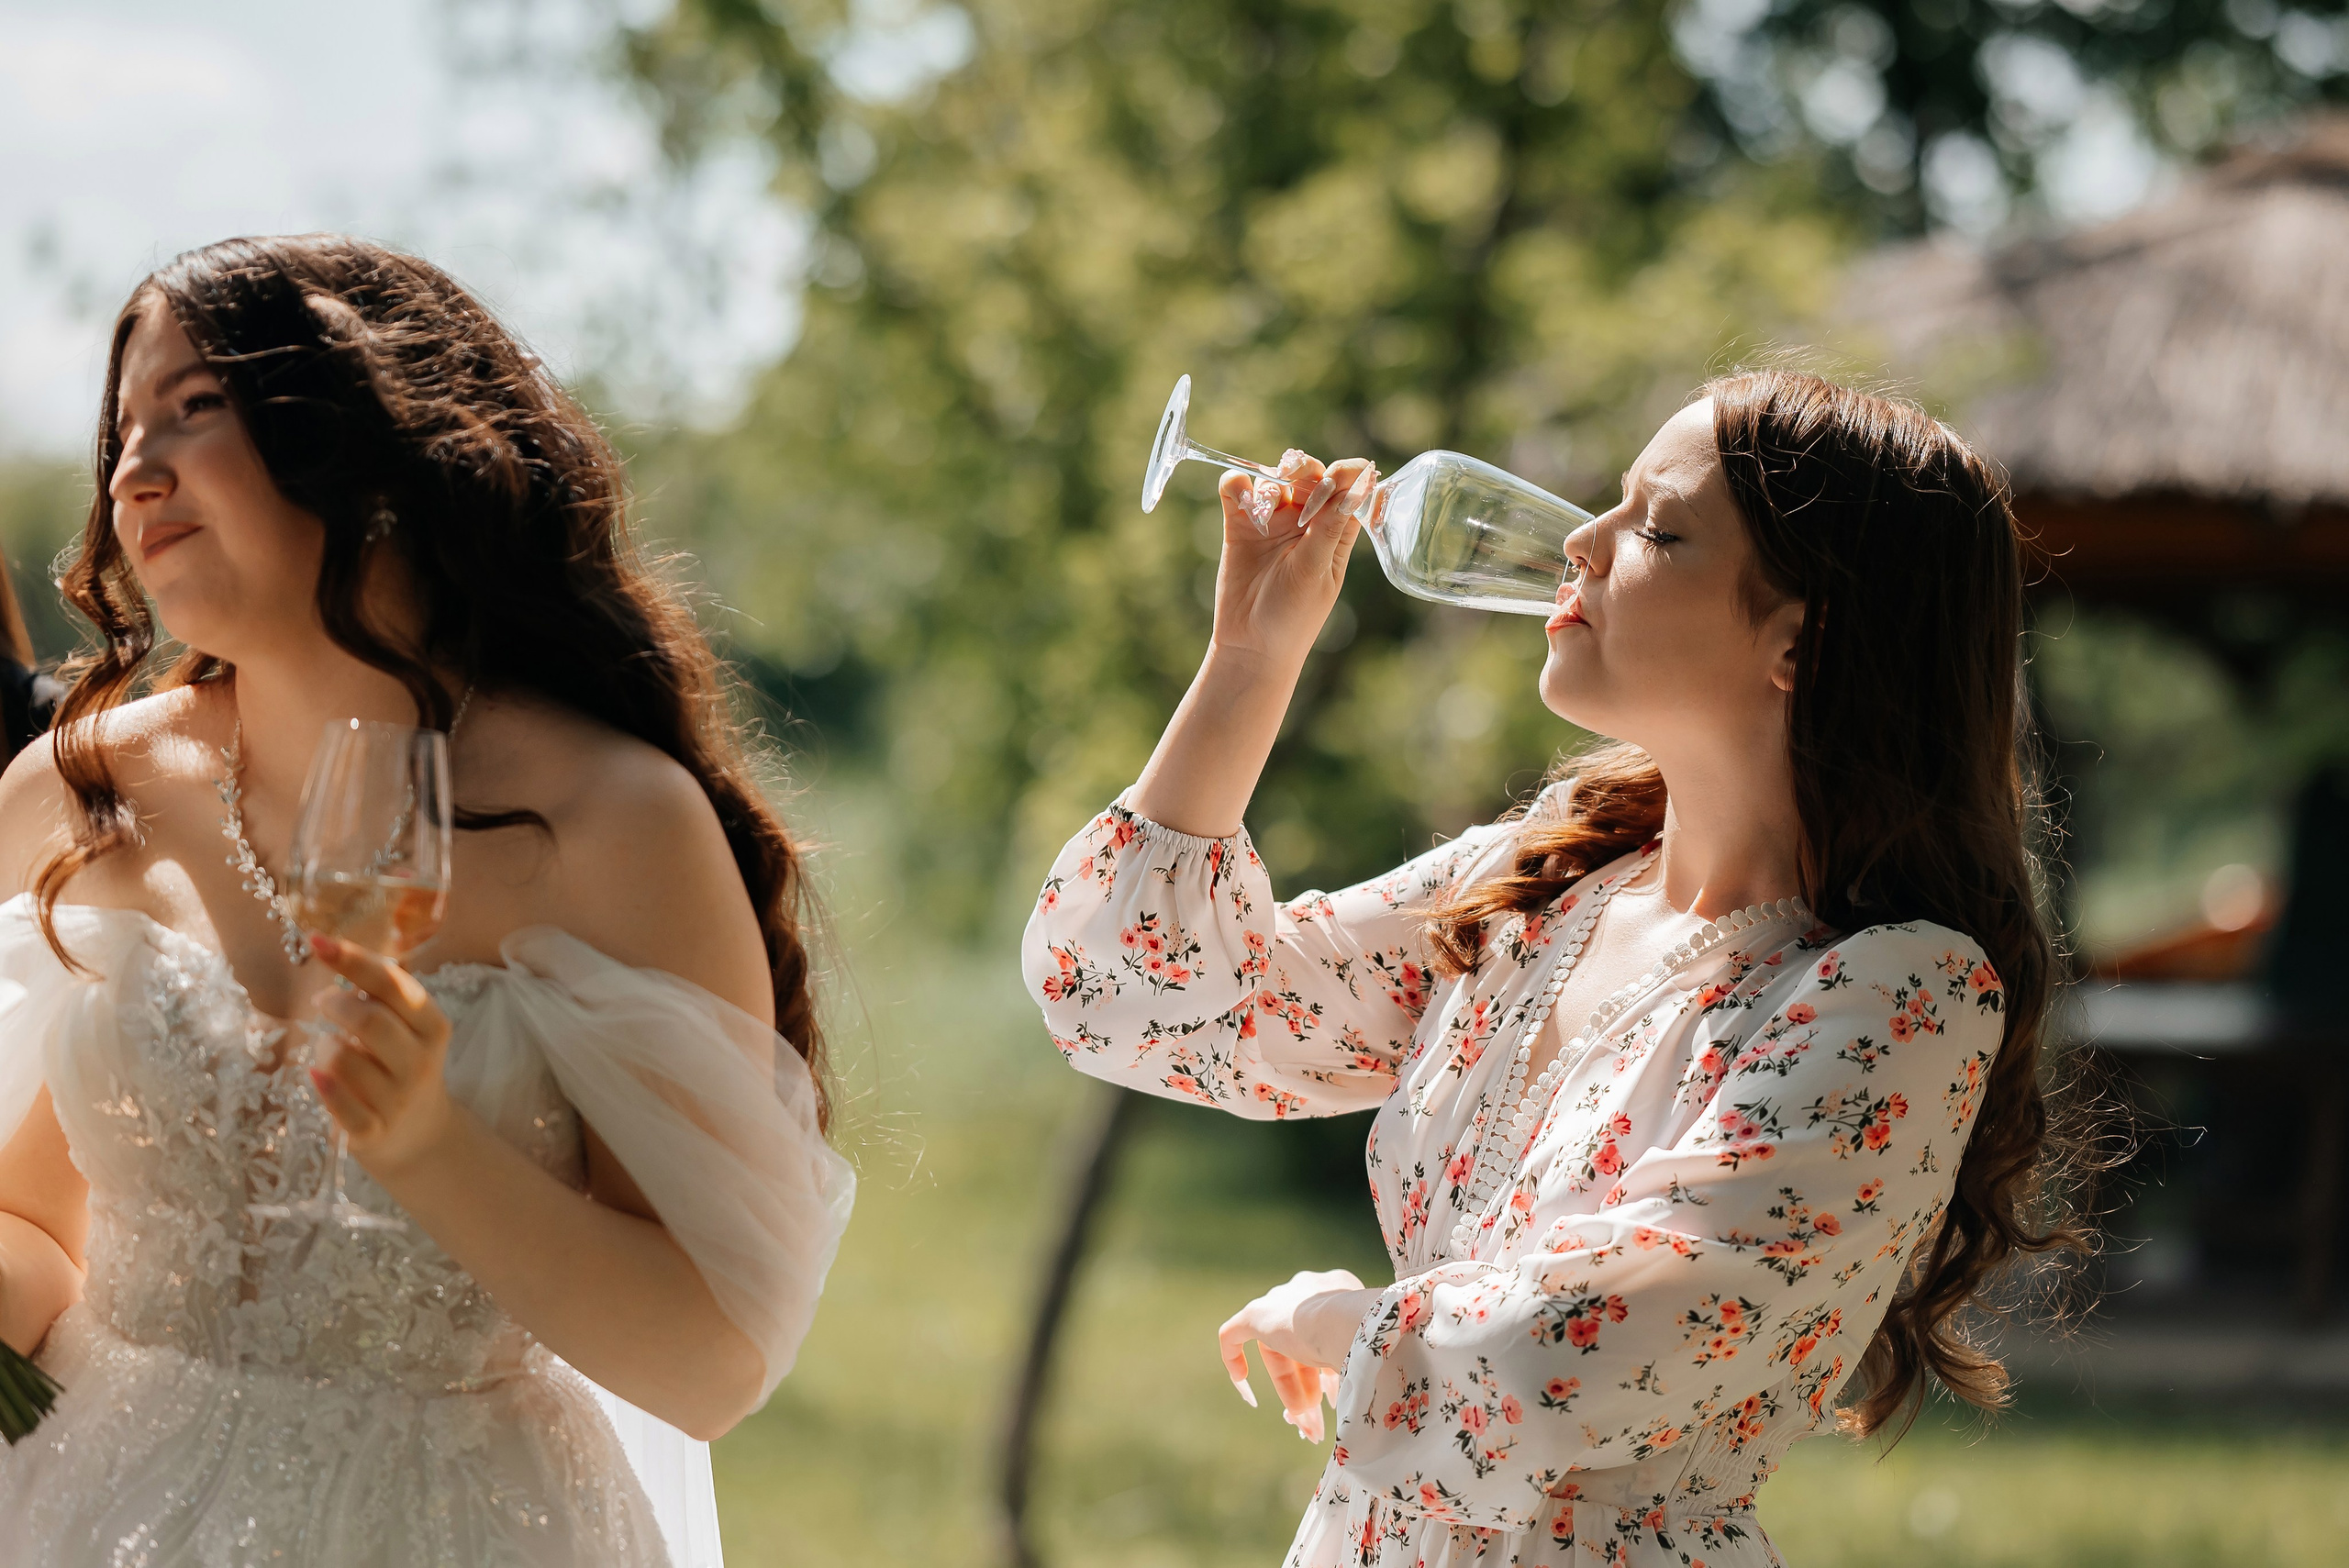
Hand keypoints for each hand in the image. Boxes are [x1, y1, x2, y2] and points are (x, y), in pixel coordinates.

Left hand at [306, 934, 457, 1181]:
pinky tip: (317, 1076)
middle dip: (336, 1004)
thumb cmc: (401, 1067)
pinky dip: (322, 1085)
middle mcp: (421, 1062)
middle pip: (370, 1019)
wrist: (420, 1136)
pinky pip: (337, 1103)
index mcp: (433, 1026)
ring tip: (331, 1051)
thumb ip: (382, 996)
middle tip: (323, 1002)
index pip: (392, 983)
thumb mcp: (408, 1029)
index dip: (353, 959)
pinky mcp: (373, 1131)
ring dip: (325, 1048)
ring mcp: (398, 1099)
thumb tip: (332, 951)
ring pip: (343, 1059)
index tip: (316, 940)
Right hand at [1208, 451, 1379, 670]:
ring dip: (1270, 482)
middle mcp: (1305, 522)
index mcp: (1334, 532)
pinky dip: (1236, 485)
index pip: (1348, 488)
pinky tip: (1241, 500)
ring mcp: (1272, 522)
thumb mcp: (1316, 570)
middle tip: (1291, 473)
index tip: (1336, 475)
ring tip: (1264, 512)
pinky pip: (1237, 491)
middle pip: (1310, 475)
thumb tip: (1358, 484)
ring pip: (1274, 478)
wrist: (1250, 646)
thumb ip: (1330, 526)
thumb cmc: (1294, 616)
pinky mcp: (1240, 525)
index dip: (1344, 474)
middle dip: (1303, 468)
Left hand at [1218, 1268, 1377, 1442]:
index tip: (1332, 1395)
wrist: (1352, 1324)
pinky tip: (1242, 1384)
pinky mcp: (1256, 1314)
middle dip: (1310, 1388)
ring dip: (1292, 1391)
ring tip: (1304, 1423)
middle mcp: (1307, 1288)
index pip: (1326, 1331)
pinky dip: (1234, 1358)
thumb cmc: (1376, 1340)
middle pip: (1302, 1346)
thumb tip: (1366, 1387)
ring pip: (1279, 1352)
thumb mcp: (1372, 1350)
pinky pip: (1234, 1334)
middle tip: (1317, 1421)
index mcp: (1339, 1288)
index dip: (1326, 1370)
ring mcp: (1281, 1300)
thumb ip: (1364, 1360)